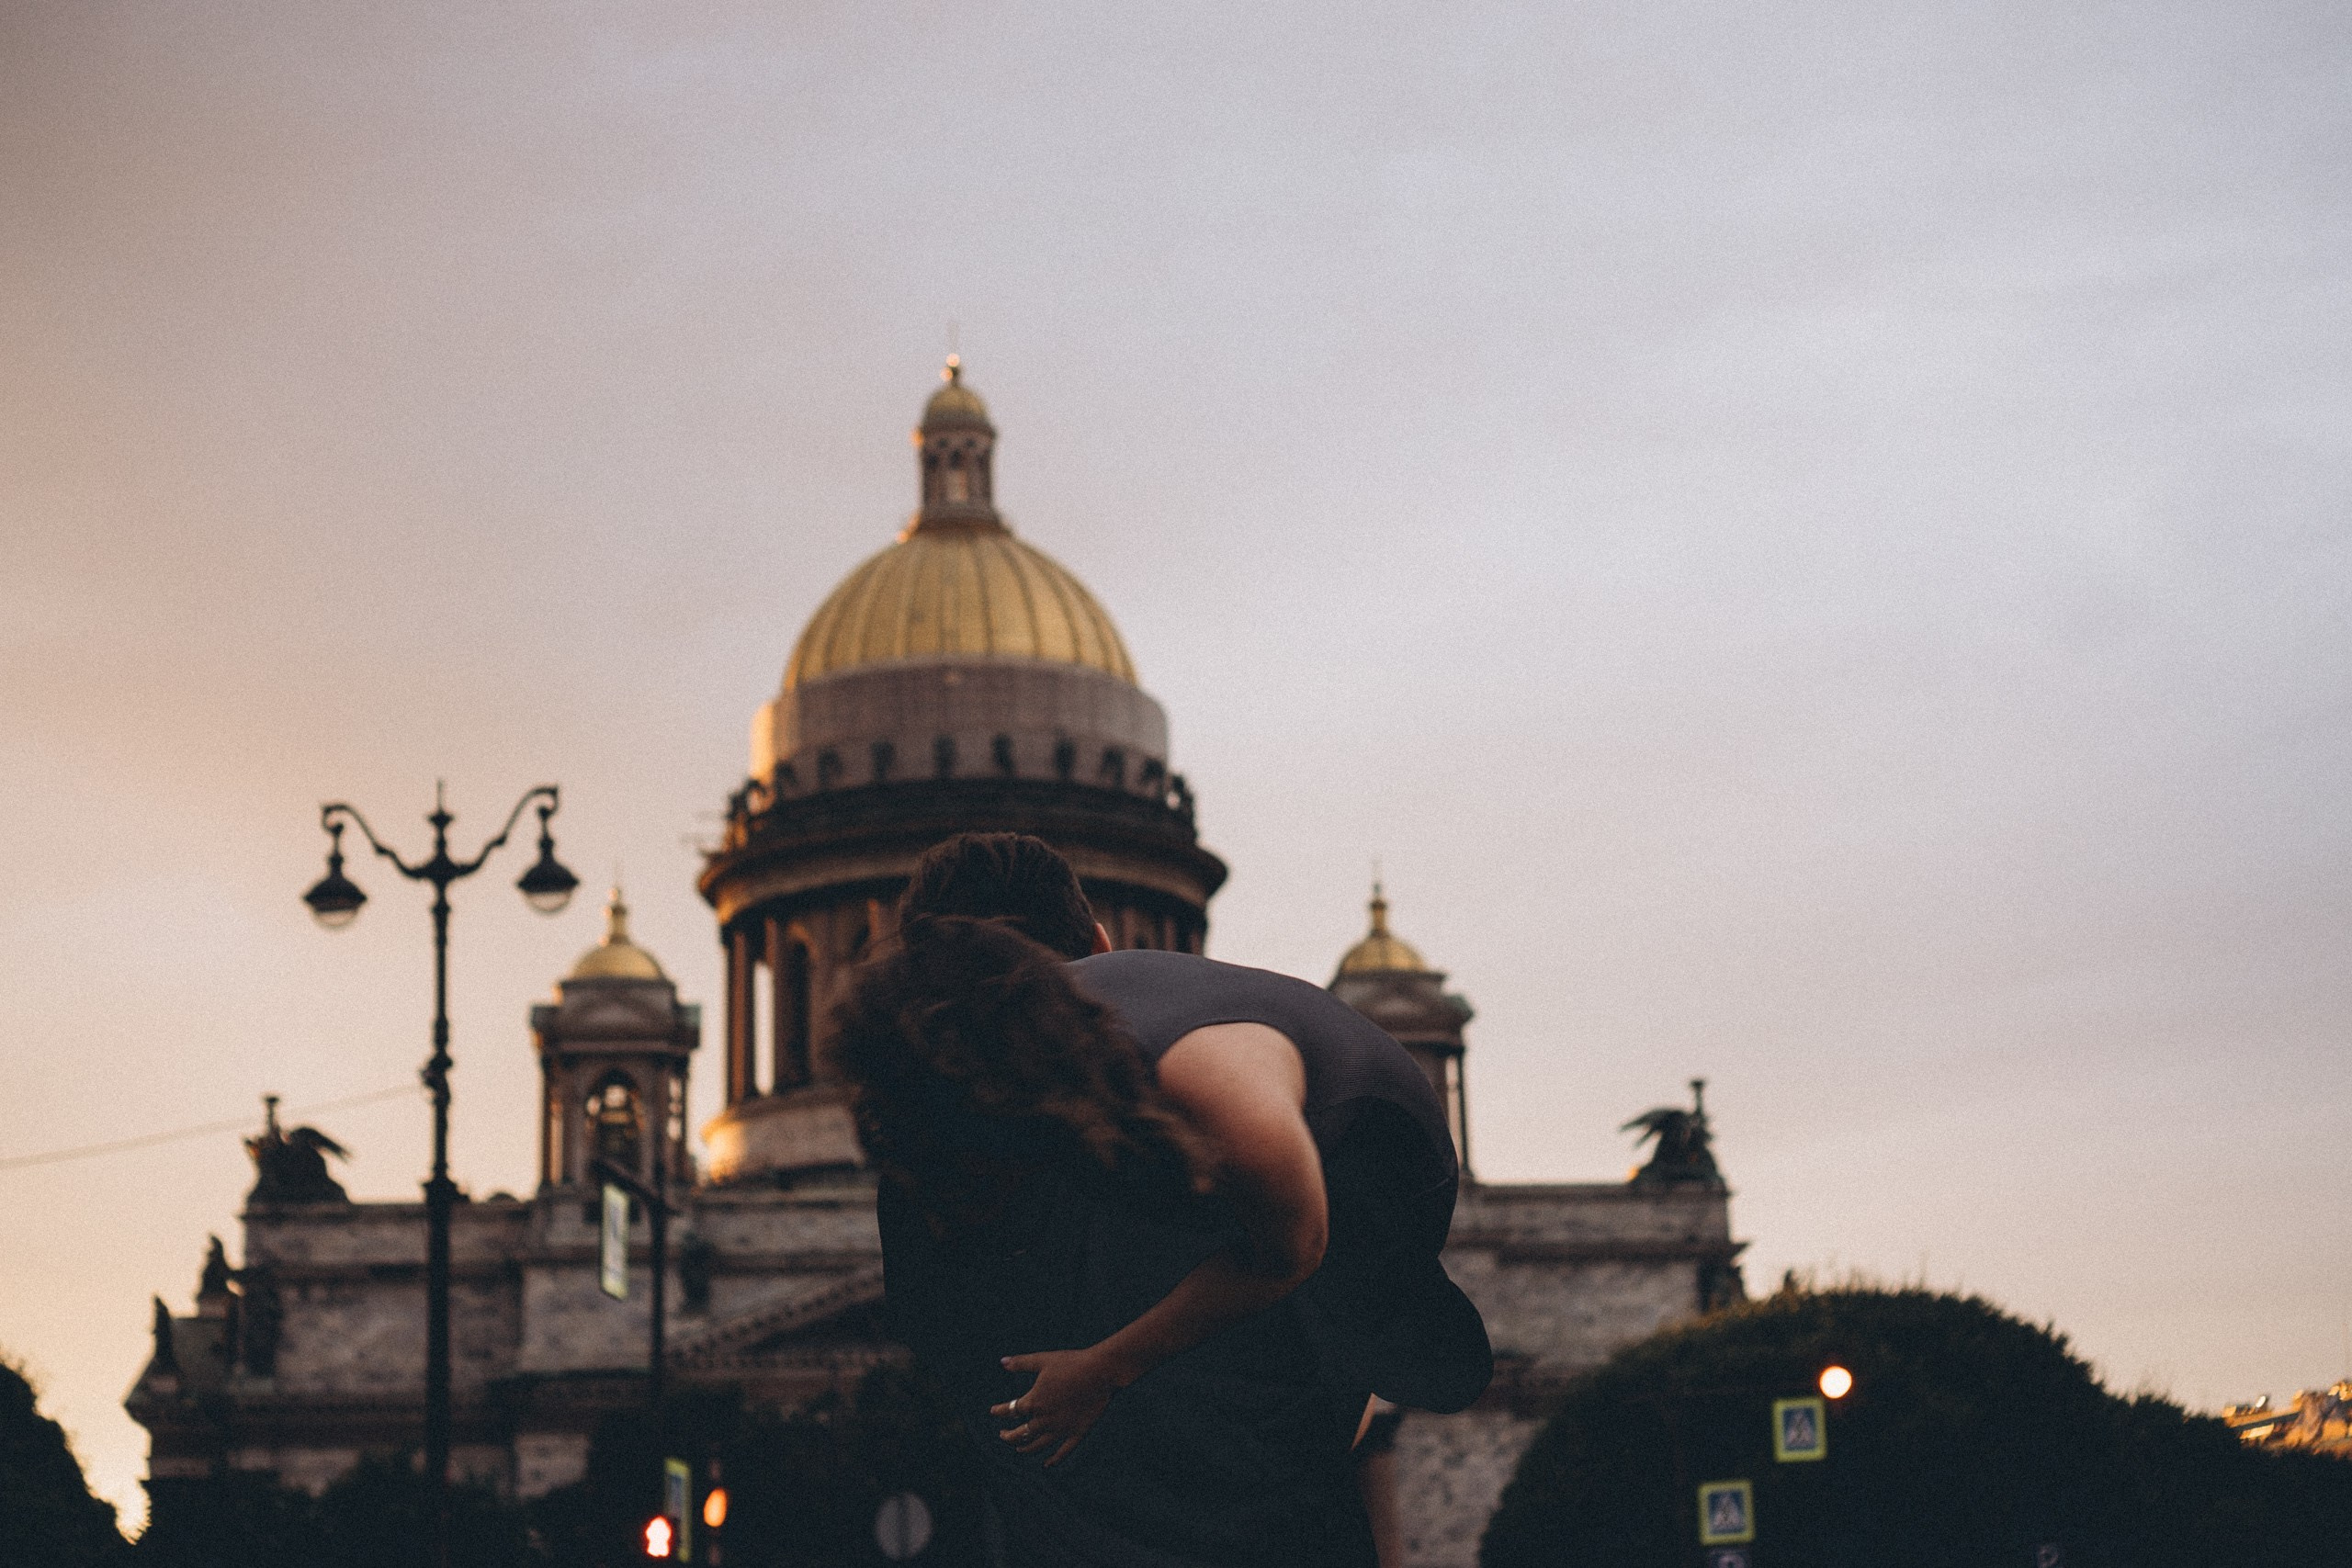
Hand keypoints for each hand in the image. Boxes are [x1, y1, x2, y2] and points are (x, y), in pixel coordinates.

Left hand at [990, 1346, 1123, 1464]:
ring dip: (1026, 1448)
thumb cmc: (1071, 1363)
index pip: (1011, 1411)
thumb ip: (1021, 1363)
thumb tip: (1001, 1362)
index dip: (1000, 1412)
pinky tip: (1047, 1464)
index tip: (994, 1412)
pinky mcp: (1077, 1433)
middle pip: (1020, 1433)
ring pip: (1038, 1445)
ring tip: (1019, 1449)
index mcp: (1034, 1402)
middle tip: (1002, 1435)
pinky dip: (1054, 1460)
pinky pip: (1063, 1451)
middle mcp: (1044, 1420)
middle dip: (1009, 1436)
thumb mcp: (1043, 1360)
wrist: (1100, 1371)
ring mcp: (1061, 1429)